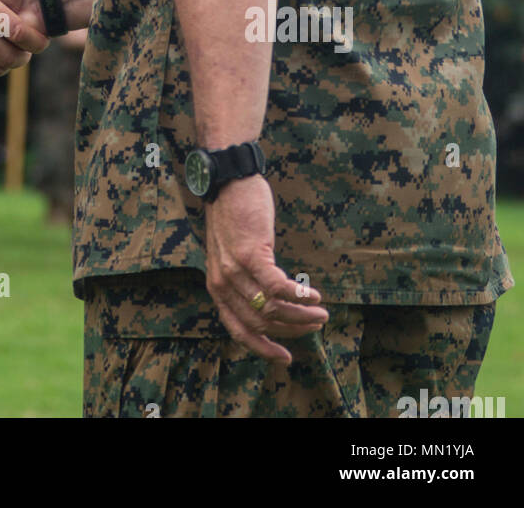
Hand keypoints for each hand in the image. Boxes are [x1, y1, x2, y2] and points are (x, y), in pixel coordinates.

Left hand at [204, 175, 327, 363]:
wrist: (227, 180)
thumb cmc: (233, 215)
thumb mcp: (229, 254)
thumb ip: (242, 280)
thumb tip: (269, 306)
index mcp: (217, 286)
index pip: (239, 330)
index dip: (263, 348)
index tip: (285, 358)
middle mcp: (222, 282)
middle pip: (260, 323)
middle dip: (292, 330)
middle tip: (315, 324)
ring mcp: (235, 268)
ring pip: (272, 309)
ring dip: (301, 315)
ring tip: (321, 313)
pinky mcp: (250, 253)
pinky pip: (278, 286)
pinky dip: (299, 296)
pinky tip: (315, 295)